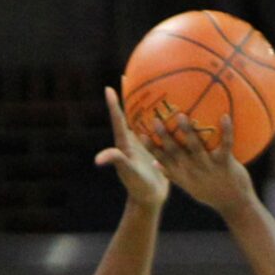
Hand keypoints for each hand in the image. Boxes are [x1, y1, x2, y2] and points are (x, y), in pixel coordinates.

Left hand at [95, 85, 168, 210]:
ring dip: (150, 104)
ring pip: (146, 119)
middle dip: (132, 95)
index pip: (119, 119)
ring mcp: (145, 143)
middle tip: (132, 75)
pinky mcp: (156, 148)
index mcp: (125, 143)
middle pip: (131, 113)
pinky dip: (165, 120)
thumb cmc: (137, 187)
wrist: (150, 199)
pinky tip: (175, 111)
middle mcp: (134, 140)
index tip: (109, 88)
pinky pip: (160, 130)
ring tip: (156, 85)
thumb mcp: (128, 173)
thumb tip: (99, 159)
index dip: (114, 103)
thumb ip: (116, 162)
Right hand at [140, 108, 255, 214]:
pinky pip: (226, 145)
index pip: (163, 160)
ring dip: (189, 132)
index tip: (139, 134)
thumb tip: (154, 163)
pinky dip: (226, 131)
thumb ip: (172, 174)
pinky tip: (225, 116)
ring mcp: (209, 168)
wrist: (235, 204)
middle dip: (165, 137)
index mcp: (183, 176)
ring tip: (182, 115)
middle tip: (155, 119)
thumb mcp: (189, 186)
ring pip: (196, 148)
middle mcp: (193, 172)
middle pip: (176, 152)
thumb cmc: (211, 192)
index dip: (151, 148)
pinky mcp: (226, 165)